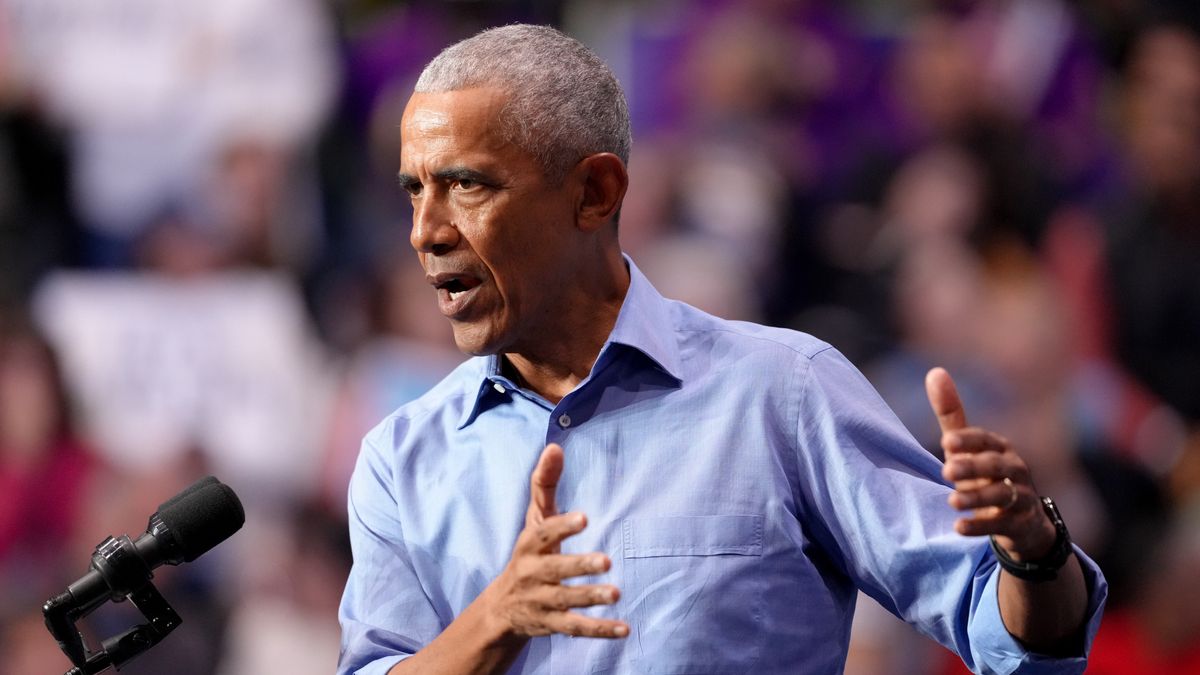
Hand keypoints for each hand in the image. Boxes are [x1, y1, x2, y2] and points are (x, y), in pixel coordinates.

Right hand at [482, 443, 628, 639]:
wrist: (502, 608)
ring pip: (566, 600)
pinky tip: (624, 628)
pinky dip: (600, 630)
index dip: (562, 526)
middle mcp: (532, 573)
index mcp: (529, 545)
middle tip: (606, 561)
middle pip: (555, 570)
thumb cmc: (528, 553)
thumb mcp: (534, 519)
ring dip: (590, 598)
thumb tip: (556, 446)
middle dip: (578, 566)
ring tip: (616, 592)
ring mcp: (542, 601)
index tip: (584, 518)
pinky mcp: (552, 624)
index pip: (543, 533)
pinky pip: (576, 628)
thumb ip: (545, 484)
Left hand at [925, 368, 1056, 560]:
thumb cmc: (985, 475)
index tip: (947, 443)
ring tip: (952, 501)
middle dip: (973, 467)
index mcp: (999, 447)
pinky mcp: (1020, 524)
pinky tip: (959, 528)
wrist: (1021, 522)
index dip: (969, 441)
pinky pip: (1003, 525)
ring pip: (1003, 495)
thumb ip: (951, 414)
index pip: (986, 440)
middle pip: (996, 466)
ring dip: (977, 498)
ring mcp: (1021, 497)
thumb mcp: (967, 447)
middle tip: (947, 471)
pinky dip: (981, 527)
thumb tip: (935, 371)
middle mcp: (1014, 469)